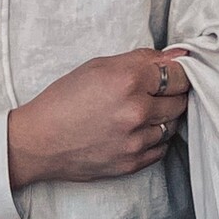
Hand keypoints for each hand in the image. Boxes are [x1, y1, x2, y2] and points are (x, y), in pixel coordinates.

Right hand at [7, 46, 191, 188]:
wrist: (38, 142)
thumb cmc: (63, 100)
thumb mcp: (98, 67)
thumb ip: (142, 59)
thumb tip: (180, 55)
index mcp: (128, 79)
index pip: (180, 74)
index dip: (178, 72)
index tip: (171, 74)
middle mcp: (136, 110)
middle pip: (180, 100)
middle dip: (171, 95)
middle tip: (152, 94)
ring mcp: (136, 140)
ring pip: (172, 125)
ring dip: (162, 118)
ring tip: (138, 114)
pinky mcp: (133, 163)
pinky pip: (161, 148)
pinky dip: (153, 139)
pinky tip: (133, 133)